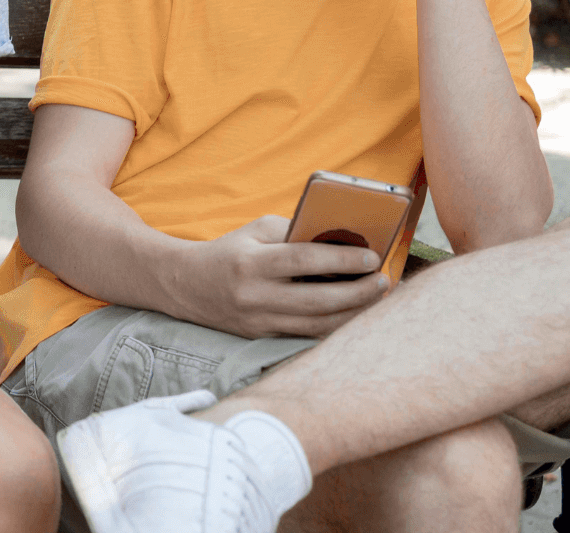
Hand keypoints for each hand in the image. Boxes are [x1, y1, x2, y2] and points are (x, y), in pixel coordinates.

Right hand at [170, 216, 391, 338]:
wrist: (186, 284)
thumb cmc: (230, 251)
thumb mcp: (256, 231)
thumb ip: (295, 234)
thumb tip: (342, 241)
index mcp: (250, 263)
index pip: (302, 261)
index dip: (341, 260)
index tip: (371, 257)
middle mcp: (254, 296)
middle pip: (318, 300)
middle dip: (358, 292)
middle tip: (383, 281)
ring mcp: (258, 321)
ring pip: (317, 325)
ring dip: (353, 313)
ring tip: (375, 297)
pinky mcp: (262, 338)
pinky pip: (307, 336)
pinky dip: (335, 326)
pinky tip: (353, 314)